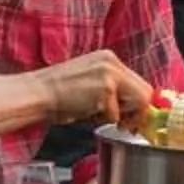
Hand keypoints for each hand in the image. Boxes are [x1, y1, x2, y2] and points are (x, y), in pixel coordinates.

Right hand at [41, 50, 155, 131]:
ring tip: (99, 116)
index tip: (133, 118)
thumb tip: (133, 108)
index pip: (139, 83)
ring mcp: (109, 74)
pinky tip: (87, 113)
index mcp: (109, 59)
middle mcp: (112, 63)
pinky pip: (116, 114)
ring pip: (137, 102)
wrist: (38, 93)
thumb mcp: (91, 82)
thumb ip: (113, 90)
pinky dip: (104, 120)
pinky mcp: (105, 89)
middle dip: (137, 113)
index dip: (139, 105)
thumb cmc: (59, 94)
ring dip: (121, 116)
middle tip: (124, 125)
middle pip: (145, 92)